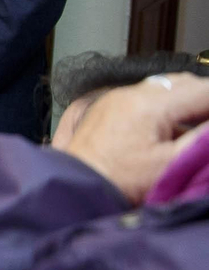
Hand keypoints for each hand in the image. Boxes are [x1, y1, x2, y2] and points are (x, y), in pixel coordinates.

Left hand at [58, 73, 208, 204]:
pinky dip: (166, 106)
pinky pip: (146, 96)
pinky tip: (172, 129)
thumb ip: (203, 141)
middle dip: (206, 99)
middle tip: (207, 124)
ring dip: (187, 101)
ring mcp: (117, 97)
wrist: (75, 186)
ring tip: (198, 125)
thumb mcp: (171, 163)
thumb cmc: (120, 180)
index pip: (203, 90)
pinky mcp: (108, 107)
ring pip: (166, 87)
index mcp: (151, 103)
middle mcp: (132, 92)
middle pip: (185, 83)